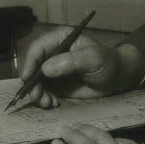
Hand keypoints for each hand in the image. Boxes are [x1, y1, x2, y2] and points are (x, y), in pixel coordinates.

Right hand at [17, 28, 144, 108]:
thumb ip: (71, 62)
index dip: (29, 62)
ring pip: (36, 81)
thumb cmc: (108, 62)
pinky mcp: (56, 84)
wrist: (117, 78)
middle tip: (37, 97)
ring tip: (48, 103)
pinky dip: (44, 98)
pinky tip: (53, 104)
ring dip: (37, 93)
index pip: (38, 48)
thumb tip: (46, 69)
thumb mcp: (93, 59)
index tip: (27, 78)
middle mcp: (53, 53)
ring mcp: (53, 70)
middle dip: (31, 83)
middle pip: (33, 66)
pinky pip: (44, 91)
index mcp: (60, 39)